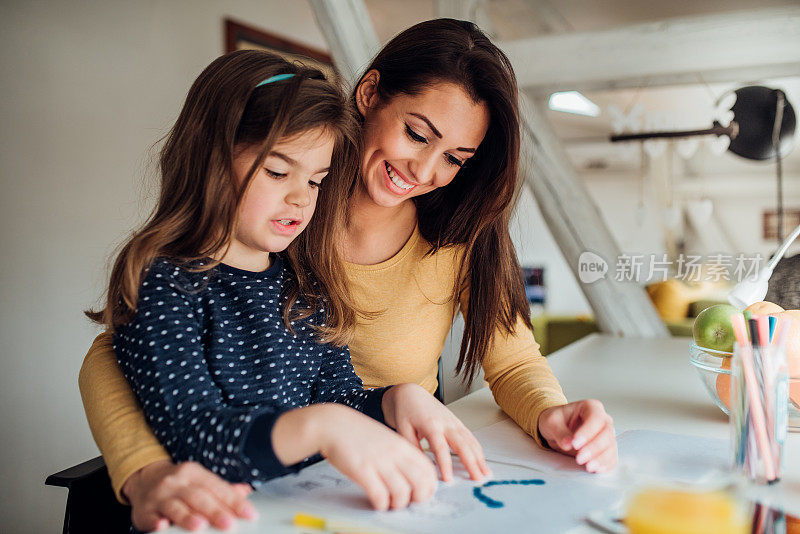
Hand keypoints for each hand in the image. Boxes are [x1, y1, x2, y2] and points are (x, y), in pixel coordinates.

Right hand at [122, 459, 256, 531]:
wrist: (143, 479)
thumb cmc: (178, 484)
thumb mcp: (199, 480)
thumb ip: (221, 489)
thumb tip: (245, 492)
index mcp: (194, 473)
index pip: (217, 487)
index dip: (234, 501)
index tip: (250, 514)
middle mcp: (176, 482)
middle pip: (198, 497)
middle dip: (215, 511)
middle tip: (230, 524)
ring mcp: (159, 496)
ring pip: (176, 507)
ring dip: (188, 517)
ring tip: (200, 526)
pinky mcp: (144, 511)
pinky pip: (151, 518)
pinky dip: (157, 522)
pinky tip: (163, 526)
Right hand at [316, 405, 437, 510]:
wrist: (334, 425)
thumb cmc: (358, 433)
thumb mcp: (386, 439)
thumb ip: (399, 454)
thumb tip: (411, 474)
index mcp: (402, 445)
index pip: (428, 469)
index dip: (429, 486)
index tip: (423, 494)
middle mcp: (394, 453)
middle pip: (420, 482)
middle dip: (419, 499)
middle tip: (410, 503)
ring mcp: (379, 462)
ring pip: (402, 492)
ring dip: (398, 504)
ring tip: (391, 505)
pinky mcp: (362, 470)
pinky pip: (379, 495)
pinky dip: (381, 504)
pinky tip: (377, 503)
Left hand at [382, 383, 489, 481]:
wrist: (411, 394)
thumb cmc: (406, 410)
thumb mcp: (402, 429)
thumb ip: (412, 448)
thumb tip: (422, 466)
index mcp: (430, 424)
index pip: (440, 447)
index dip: (445, 464)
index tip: (449, 479)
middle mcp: (445, 423)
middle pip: (462, 444)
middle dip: (471, 463)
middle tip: (477, 479)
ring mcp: (453, 422)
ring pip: (470, 441)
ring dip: (479, 457)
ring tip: (485, 473)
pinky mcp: (457, 423)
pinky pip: (470, 437)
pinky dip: (478, 450)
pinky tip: (482, 460)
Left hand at [538, 399, 617, 473]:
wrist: (557, 428)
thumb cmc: (556, 421)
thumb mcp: (551, 422)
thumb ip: (559, 432)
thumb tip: (568, 443)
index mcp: (590, 407)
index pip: (595, 418)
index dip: (588, 432)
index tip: (575, 444)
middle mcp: (603, 419)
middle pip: (607, 433)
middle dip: (594, 448)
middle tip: (580, 458)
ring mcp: (607, 434)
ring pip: (611, 446)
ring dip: (601, 459)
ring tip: (588, 466)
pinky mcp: (606, 448)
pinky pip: (611, 457)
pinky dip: (606, 464)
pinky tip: (597, 469)